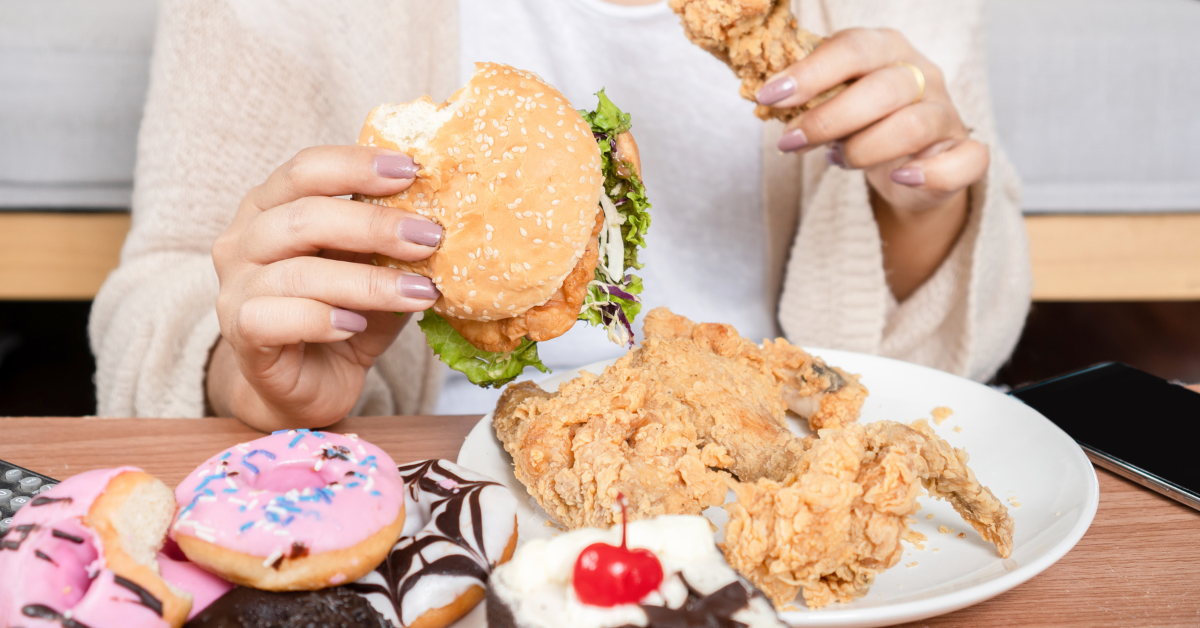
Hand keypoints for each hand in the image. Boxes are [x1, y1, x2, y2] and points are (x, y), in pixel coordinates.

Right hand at [208, 146, 442, 430]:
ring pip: (298, 273)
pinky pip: (274, 318)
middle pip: (304, 217)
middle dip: (375, 226)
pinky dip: (321, 319)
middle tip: (430, 238)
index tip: (413, 171)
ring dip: (368, 282)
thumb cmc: (342, 316)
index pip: (306, 170)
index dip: (356, 165)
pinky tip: (356, 326)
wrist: (306, 386)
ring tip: (419, 293)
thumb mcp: (373, 269)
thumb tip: (444, 216)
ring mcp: (235, 288)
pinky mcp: (240, 334)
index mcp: (270, 206)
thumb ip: (391, 242)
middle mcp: (244, 240)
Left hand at [758, 28, 983, 297]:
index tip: (769, 96)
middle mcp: (922, 75)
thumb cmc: (862, 123)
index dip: (810, 73)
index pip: (852, 48)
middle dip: (828, 118)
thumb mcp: (833, 101)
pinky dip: (933, 173)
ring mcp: (946, 114)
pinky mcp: (963, 154)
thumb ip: (808, 95)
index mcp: (887, 49)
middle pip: (882, 89)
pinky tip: (901, 177)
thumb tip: (763, 96)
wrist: (906, 166)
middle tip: (790, 143)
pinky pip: (965, 160)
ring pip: (913, 126)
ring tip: (835, 160)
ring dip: (863, 149)